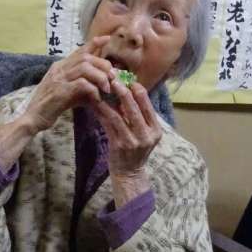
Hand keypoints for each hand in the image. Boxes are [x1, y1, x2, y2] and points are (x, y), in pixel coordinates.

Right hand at [23, 35, 114, 132]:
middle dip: (103, 64)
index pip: (79, 50)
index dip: (94, 43)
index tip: (107, 39)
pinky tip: (97, 99)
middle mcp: (59, 69)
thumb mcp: (69, 92)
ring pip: (85, 67)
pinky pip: (82, 84)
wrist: (33, 118)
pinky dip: (93, 90)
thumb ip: (82, 85)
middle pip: (86, 57)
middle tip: (113, 77)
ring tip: (107, 88)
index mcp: (60, 66)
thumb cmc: (52, 106)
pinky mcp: (60, 91)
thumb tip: (102, 83)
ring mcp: (58, 79)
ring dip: (100, 76)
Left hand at [93, 80, 162, 205]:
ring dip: (109, 100)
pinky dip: (102, 112)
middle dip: (123, 90)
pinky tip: (95, 104)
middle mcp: (147, 135)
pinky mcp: (120, 145)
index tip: (125, 78)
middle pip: (135, 107)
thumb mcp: (142, 133)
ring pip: (120, 115)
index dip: (136, 89)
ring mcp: (134, 141)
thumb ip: (137, 116)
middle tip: (112, 78)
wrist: (129, 174)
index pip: (147, 104)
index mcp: (155, 129)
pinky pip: (109, 124)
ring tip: (100, 88)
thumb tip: (125, 92)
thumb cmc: (134, 150)